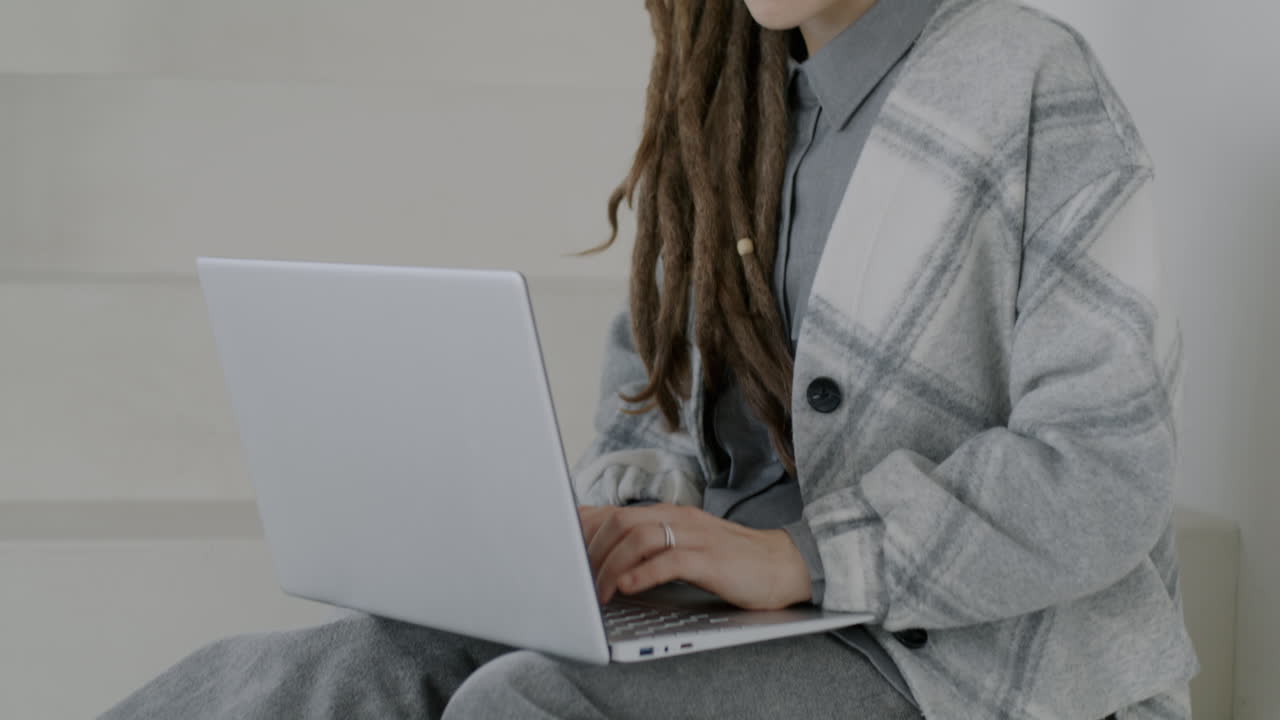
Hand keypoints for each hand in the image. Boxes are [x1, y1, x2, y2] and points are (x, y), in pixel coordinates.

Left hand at [576, 504, 811, 610]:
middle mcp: (677, 518)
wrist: (782, 564)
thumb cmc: (729, 560)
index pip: (613, 512)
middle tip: (577, 583)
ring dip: (610, 567)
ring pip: (638, 538)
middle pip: (619, 522)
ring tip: (598, 593)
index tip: (558, 550)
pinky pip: (670, 560)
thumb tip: (605, 556)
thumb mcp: (683, 546)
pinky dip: (643, 573)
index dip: (580, 529)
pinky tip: (628, 588)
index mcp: (667, 514)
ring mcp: (695, 536)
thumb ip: (648, 546)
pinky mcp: (711, 559)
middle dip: (590, 553)